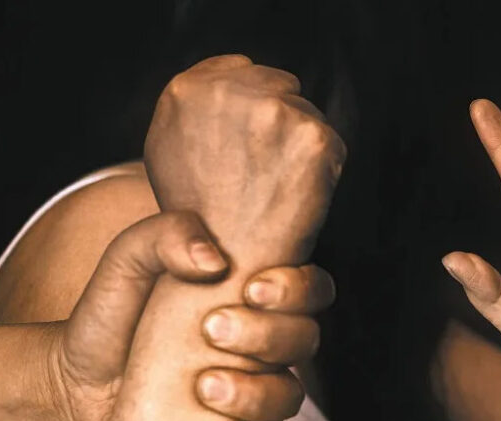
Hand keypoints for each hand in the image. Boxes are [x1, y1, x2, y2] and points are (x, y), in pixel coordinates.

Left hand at [52, 211, 335, 420]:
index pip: (309, 288)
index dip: (297, 289)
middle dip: (269, 335)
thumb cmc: (107, 317)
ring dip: (258, 392)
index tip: (251, 290)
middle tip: (212, 330)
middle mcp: (259, 345)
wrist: (72, 388)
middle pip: (305, 339)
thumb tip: (214, 260)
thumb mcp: (126, 262)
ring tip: (204, 386)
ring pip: (291, 395)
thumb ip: (165, 236)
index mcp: (248, 298)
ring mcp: (251, 392)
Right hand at [144, 54, 345, 269]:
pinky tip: (295, 198)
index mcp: (186, 90)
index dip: (249, 109)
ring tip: (272, 189)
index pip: (240, 69)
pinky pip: (331, 143)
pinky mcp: (312, 138)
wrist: (222, 271)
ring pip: (306, 114)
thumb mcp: (170, 151)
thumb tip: (235, 75)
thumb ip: (197, 109)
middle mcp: (228, 93)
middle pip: (279, 85)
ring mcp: (273, 113)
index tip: (248, 146)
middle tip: (261, 175)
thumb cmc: (197, 221)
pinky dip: (322, 171)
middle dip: (277, 123)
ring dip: (298, 146)